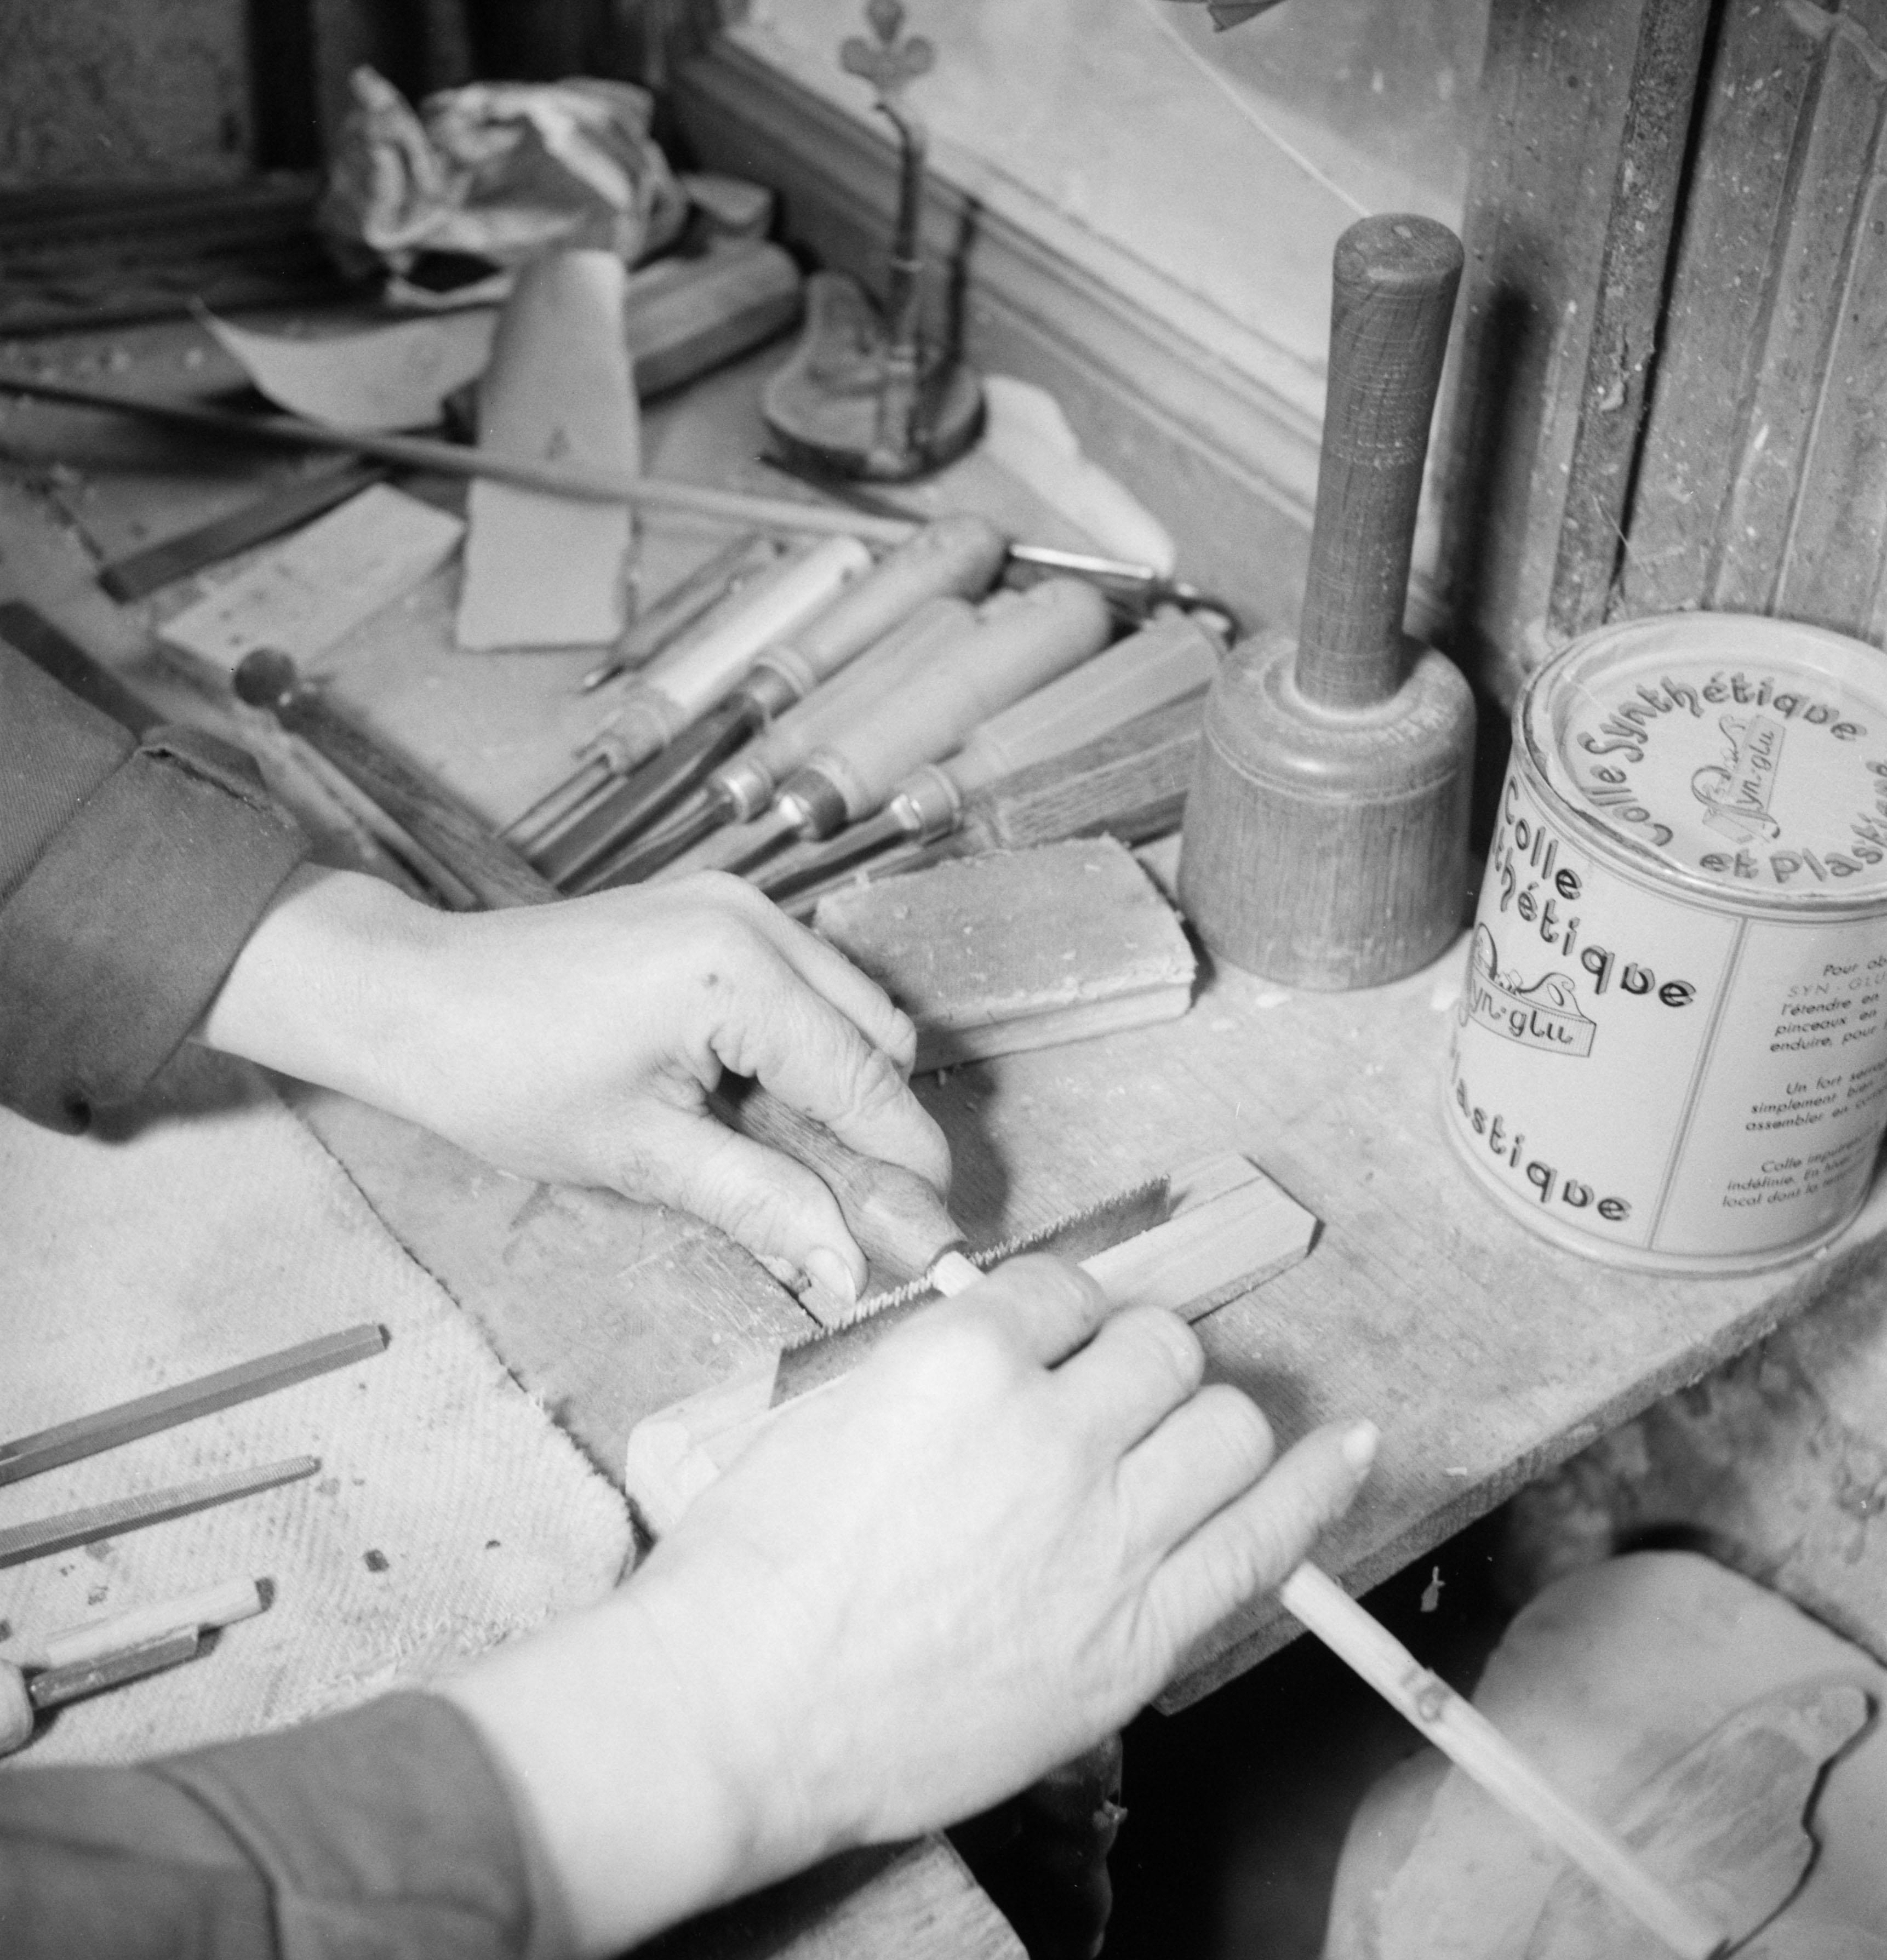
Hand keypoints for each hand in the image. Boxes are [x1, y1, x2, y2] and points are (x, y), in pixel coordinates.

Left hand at [199, 865, 947, 1294]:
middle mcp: (752, 919)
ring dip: (839, 1088)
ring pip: (848, 1009)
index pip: (867, 1081)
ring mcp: (735, 905)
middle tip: (851, 1212)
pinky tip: (751, 1103)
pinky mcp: (714, 910)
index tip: (931, 1236)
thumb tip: (847, 1266)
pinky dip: (800, 1050)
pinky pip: (802, 986)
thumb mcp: (639, 1155)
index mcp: (737, 973)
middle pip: (877, 1039)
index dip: (906, 1166)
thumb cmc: (503, 1075)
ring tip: (784, 1158)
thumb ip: (759, 1203)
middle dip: (876, 1128)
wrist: (413, 998)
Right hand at [439, 1255, 1376, 1953]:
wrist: (738, 1713)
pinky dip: (1319, 1483)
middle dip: (1135, 1360)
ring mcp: (1104, 1534)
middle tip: (1104, 1400)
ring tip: (1173, 1444)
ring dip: (1203, 1419)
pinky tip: (1351, 1445)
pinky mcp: (1136, 1634)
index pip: (1067, 1290)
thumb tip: (1007, 1351)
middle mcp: (1052, 1429)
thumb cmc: (753, 1569)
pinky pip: (1265, 1536)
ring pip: (1225, 1423)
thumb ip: (933, 1369)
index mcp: (966, 1359)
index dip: (1065, 1317)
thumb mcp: (826, 1412)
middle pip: (1160, 1347)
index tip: (1059, 1342)